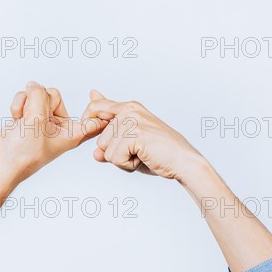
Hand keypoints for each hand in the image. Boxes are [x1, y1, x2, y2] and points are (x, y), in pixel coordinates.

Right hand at [0, 82, 102, 186]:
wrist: (0, 163)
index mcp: (72, 133)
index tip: (95, 93)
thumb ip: (39, 96)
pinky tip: (16, 118)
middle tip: (33, 115)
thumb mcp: (36, 120)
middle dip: (40, 100)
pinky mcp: (29, 118)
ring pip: (38, 95)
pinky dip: (19, 105)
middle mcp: (59, 126)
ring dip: (26, 102)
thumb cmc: (23, 154)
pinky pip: (26, 99)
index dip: (96, 105)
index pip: (92, 118)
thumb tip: (34, 84)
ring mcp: (43, 121)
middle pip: (54, 96)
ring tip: (22, 119)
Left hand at [82, 90, 201, 180]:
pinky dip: (127, 165)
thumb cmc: (160, 154)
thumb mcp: (131, 148)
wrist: (183, 162)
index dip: (88, 120)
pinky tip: (143, 158)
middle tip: (137, 152)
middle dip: (114, 153)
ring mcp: (132, 120)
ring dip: (122, 160)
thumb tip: (94, 153)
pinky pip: (115, 157)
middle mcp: (129, 110)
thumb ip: (112, 146)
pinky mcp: (135, 133)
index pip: (96, 106)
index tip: (88, 128)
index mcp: (129, 108)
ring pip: (105, 149)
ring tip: (142, 154)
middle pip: (99, 138)